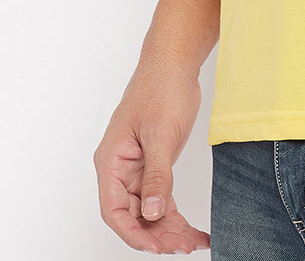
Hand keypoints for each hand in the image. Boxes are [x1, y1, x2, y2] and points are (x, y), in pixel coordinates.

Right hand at [94, 64, 209, 254]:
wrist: (175, 63)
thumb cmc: (161, 89)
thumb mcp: (160, 134)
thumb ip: (156, 176)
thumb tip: (154, 213)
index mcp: (111, 161)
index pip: (113, 210)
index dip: (133, 233)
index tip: (156, 246)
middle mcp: (119, 169)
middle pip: (132, 215)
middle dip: (156, 234)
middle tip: (183, 247)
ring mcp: (136, 169)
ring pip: (148, 210)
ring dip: (169, 229)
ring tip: (193, 242)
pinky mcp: (153, 165)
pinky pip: (161, 198)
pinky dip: (176, 215)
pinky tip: (193, 230)